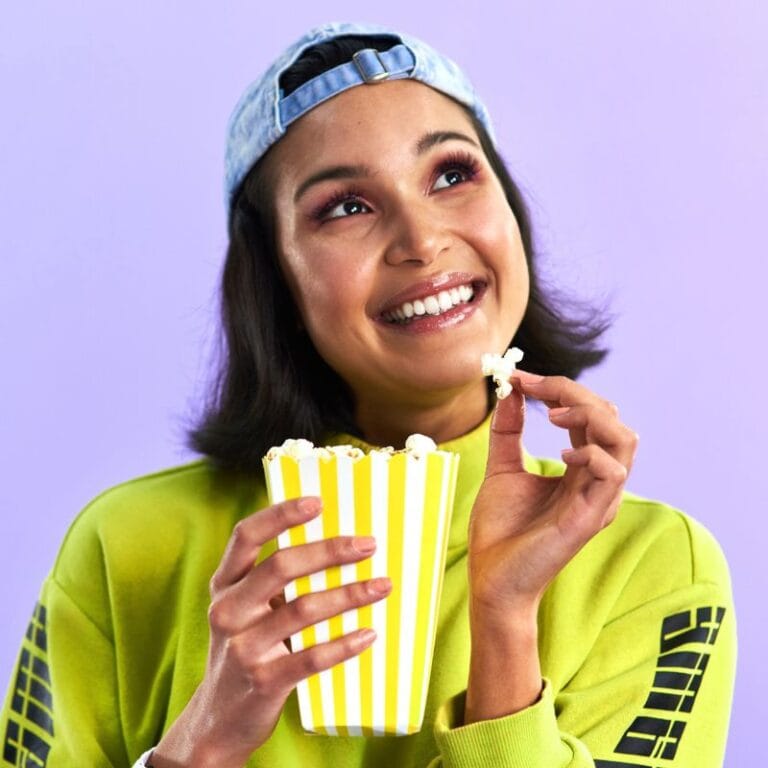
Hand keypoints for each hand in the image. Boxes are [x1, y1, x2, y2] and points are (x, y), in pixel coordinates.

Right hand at [151, 498, 390, 767]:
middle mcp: (228, 610)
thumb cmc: (246, 648)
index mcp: (225, 584)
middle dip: (329, 551)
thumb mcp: (245, 609)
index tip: (318, 502)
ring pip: (303, 610)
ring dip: (349, 594)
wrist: (219, 720)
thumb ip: (273, 580)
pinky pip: (311, 658)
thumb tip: (337, 544)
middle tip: (368, 544)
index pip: (246, 536)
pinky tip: (369, 634)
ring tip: (382, 585)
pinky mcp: (264, 681)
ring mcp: (243, 648)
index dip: (280, 515)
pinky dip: (344, 644)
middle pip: (280, 567)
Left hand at [468, 370, 638, 618]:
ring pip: (624, 440)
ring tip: (551, 414)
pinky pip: (612, 474)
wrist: (491, 578)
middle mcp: (595, 481)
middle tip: (533, 386)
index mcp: (579, 469)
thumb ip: (508, 431)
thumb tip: (510, 391)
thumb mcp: (502, 469)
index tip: (521, 378)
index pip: (587, 415)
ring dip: (590, 415)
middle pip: (611, 418)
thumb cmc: (500, 530)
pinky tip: (561, 455)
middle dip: (574, 393)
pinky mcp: (591, 517)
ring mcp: (598, 499)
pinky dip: (591, 453)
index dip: (559, 390)